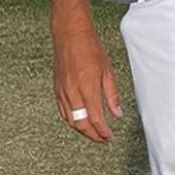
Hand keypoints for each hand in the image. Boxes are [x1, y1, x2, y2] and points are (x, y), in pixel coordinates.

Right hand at [52, 25, 123, 142]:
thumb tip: (117, 114)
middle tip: (103, 139)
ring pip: (70, 120)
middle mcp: (72, 93)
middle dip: (92, 135)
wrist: (70, 35)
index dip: (103, 132)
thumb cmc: (91, 49)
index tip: (110, 137)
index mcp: (87, 88)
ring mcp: (62, 92)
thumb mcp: (108, 71)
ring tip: (94, 133)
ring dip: (82, 130)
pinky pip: (62, 111)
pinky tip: (80, 121)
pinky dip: (71, 120)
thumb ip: (112, 95)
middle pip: (80, 124)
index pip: (95, 118)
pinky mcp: (56, 89)